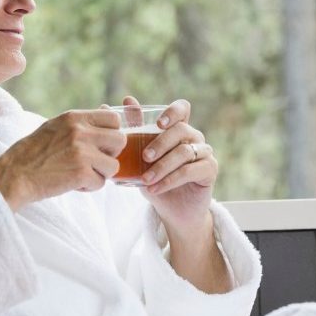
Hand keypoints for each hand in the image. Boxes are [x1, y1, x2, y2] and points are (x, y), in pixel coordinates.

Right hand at [0, 110, 125, 210]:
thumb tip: (107, 119)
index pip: (113, 118)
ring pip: (114, 165)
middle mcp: (80, 131)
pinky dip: (88, 187)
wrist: (13, 175)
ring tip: (80, 174)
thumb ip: (80, 125)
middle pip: (120, 140)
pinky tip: (72, 183)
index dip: (111, 133)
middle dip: (111, 154)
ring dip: (100, 174)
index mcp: (74, 117)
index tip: (100, 145)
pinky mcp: (81, 172)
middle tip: (94, 162)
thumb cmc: (32, 154)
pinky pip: (100, 183)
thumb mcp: (55, 128)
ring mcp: (82, 152)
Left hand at [120, 96, 217, 226]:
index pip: (182, 108)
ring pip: (184, 152)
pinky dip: (169, 180)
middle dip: (160, 143)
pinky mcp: (210, 170)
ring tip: (145, 180)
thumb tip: (104, 105)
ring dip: (161, 166)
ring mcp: (205, 153)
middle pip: (181, 130)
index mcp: (178, 129)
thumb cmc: (155, 179)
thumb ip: (129, 131)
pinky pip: (190, 171)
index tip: (158, 123)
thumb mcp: (138, 157)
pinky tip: (154, 188)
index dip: (172, 112)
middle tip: (144, 157)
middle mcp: (194, 137)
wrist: (172, 211)